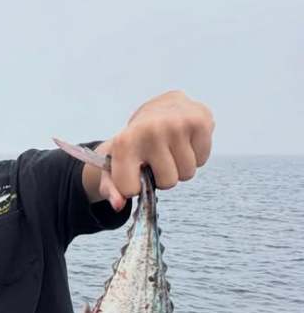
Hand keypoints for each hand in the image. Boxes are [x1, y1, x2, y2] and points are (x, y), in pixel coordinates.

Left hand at [95, 91, 213, 208]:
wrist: (161, 106)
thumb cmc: (138, 139)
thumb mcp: (116, 161)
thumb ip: (110, 187)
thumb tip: (119, 205)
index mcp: (124, 142)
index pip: (131, 189)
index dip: (134, 185)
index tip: (134, 170)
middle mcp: (151, 130)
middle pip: (167, 183)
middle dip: (163, 176)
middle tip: (157, 157)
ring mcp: (177, 124)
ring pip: (187, 174)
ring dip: (180, 167)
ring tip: (171, 148)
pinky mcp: (200, 121)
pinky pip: (202, 160)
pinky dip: (195, 155)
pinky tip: (184, 141)